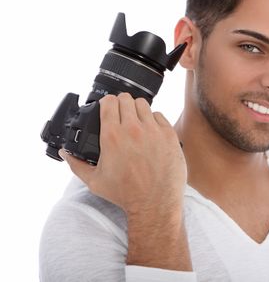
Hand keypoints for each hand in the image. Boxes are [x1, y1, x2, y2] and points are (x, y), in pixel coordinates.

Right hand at [60, 92, 186, 215]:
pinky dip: (154, 120)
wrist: (155, 203)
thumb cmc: (126, 194)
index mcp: (112, 136)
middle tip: (121, 113)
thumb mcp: (94, 181)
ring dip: (137, 109)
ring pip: (143, 104)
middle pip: (126, 99)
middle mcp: (133, 129)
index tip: (106, 108)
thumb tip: (64, 153)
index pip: (108, 102)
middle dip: (121, 104)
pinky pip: (160, 116)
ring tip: (136, 120)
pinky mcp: (169, 135)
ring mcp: (153, 131)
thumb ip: (76, 164)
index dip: (106, 102)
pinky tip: (151, 130)